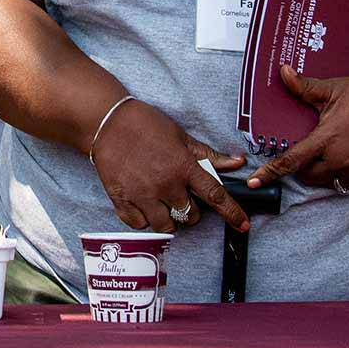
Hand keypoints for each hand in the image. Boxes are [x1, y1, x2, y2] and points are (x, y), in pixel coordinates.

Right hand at [88, 97, 251, 233]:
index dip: (232, 212)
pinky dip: (145, 219)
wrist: (106, 122)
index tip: (242, 224)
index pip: (215, 195)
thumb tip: (237, 162)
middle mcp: (165, 184)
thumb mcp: (180, 136)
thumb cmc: (145, 125)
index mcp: (183, 166)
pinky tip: (145, 205)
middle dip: (192, 211)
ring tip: (164, 204)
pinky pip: (140, 225)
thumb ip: (208, 155)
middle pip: (191, 216)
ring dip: (170, 219)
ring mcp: (143, 195)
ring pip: (167, 226)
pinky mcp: (122, 200)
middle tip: (182, 197)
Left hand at [244, 66, 348, 191]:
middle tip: (311, 150)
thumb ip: (305, 88)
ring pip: (329, 181)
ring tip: (332, 152)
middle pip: (308, 176)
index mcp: (327, 138)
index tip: (254, 182)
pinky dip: (344, 175)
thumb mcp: (334, 89)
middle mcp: (341, 159)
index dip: (270, 172)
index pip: (291, 160)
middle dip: (303, 168)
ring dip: (324, 172)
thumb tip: (283, 73)